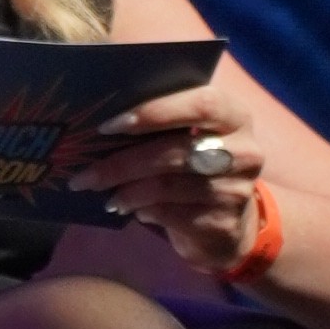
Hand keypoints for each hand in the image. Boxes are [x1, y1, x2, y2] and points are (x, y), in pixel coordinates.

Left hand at [62, 93, 266, 281]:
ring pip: (169, 186)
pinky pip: (171, 214)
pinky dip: (142, 209)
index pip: (202, 104)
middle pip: (177, 151)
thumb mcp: (191, 136)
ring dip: (126, 190)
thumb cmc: (197, 166)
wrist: (230, 225)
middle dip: (123, 161)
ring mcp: (237, 190)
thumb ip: (162, 121)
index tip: (109, 125)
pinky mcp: (223, 224)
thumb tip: (100, 122)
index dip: (155, 112)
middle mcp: (244, 151)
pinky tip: (126, 208)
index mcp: (234, 116)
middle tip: (85, 173)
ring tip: (100, 192)